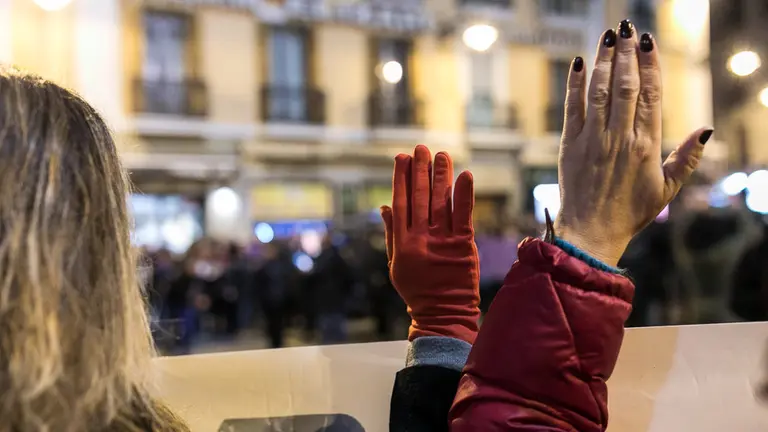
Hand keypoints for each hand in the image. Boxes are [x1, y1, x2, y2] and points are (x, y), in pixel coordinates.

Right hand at [380, 145, 479, 343]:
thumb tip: (385, 206)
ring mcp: (442, 241)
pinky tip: (464, 175)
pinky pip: (464, 216)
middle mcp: (420, 239)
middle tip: (422, 148)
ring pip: (440, 202)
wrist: (443, 314)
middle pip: (419, 197)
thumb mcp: (396, 264)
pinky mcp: (463, 246)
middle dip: (420, 170)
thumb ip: (391, 234)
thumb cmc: (418, 289)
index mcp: (402, 243)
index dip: (401, 179)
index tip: (402, 158)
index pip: (400, 203)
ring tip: (441, 155)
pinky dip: (464, 195)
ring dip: (440, 176)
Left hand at [556, 21, 711, 265]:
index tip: (649, 42)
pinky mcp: (570, 144)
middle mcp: (619, 138)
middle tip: (628, 29)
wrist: (590, 232)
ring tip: (608, 36)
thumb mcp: (666, 189)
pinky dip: (576, 84)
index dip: (650, 65)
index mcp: (646, 146)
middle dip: (626, 53)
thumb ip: (687, 158)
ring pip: (600, 91)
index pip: (650, 95)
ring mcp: (593, 140)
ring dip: (604, 61)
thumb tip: (706, 130)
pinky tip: (579, 62)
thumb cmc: (630, 212)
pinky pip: (572, 107)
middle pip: (625, 85)